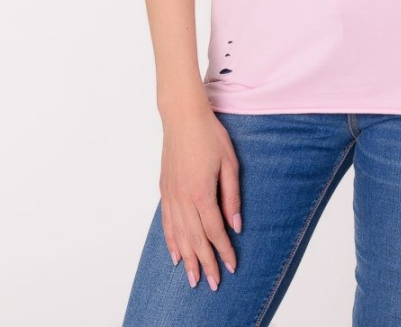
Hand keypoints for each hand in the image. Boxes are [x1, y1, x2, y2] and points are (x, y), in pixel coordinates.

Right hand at [159, 104, 241, 290]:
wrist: (183, 116)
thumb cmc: (210, 135)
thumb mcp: (230, 163)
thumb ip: (232, 197)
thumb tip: (236, 225)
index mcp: (202, 192)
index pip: (214, 230)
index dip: (223, 251)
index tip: (231, 267)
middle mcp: (183, 198)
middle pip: (195, 239)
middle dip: (205, 262)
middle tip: (212, 283)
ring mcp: (171, 195)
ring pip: (179, 235)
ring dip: (187, 258)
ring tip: (192, 278)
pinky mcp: (164, 190)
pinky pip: (166, 222)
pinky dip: (171, 241)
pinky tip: (175, 254)